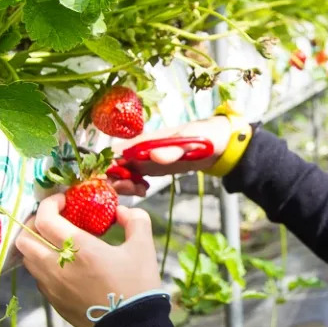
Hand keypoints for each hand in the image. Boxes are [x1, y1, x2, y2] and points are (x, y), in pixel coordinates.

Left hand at [14, 192, 161, 326]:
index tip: (63, 200)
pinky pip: (38, 277)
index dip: (49, 203)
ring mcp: (52, 286)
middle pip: (24, 238)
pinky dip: (43, 264)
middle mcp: (58, 266)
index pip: (45, 218)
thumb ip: (135, 220)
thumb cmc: (137, 287)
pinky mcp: (53, 301)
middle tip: (54, 219)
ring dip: (37, 244)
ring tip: (56, 242)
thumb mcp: (143, 247)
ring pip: (27, 258)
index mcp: (79, 248)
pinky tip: (63, 264)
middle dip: (35, 223)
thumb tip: (121, 211)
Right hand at [107, 116, 237, 196]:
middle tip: (133, 189)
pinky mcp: (151, 169)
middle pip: (115, 165)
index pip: (116, 151)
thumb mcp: (191, 140)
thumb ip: (173, 150)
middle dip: (115, 179)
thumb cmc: (204, 135)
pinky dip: (133, 187)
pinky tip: (143, 190)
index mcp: (146, 139)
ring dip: (124, 185)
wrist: (219, 142)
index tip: (113, 180)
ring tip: (140, 190)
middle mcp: (140, 149)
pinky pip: (133, 179)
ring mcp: (145, 160)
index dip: (108, 166)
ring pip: (122, 174)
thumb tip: (153, 156)